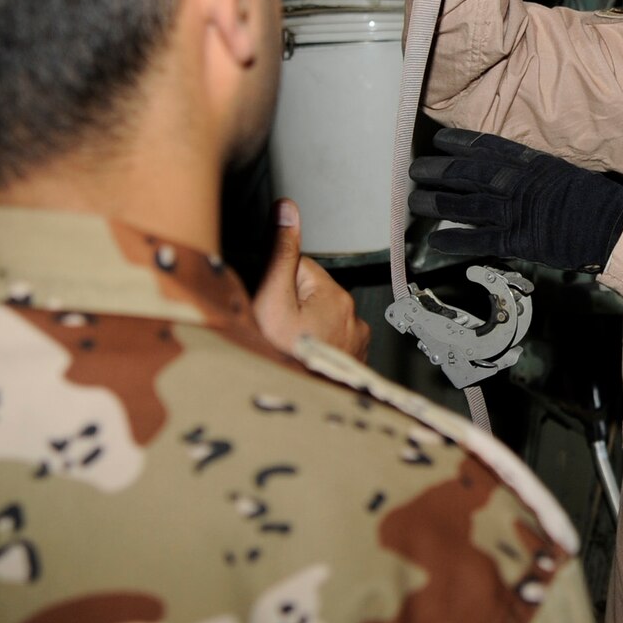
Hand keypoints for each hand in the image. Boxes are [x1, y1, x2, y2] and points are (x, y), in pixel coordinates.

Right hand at [252, 199, 371, 358]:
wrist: (295, 414)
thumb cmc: (279, 360)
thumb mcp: (271, 299)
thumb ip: (280, 252)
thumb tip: (286, 208)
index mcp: (336, 296)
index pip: (299, 267)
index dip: (276, 284)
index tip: (267, 307)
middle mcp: (354, 317)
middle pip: (308, 295)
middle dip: (288, 309)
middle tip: (273, 335)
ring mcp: (355, 345)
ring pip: (317, 322)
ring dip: (300, 333)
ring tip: (284, 353)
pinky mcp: (351, 366)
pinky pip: (326, 346)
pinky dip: (312, 352)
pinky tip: (298, 366)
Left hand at [409, 128, 622, 271]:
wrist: (618, 228)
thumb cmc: (602, 203)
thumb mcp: (569, 176)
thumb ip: (542, 176)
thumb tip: (523, 176)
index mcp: (535, 164)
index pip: (490, 147)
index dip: (462, 142)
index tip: (441, 139)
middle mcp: (521, 183)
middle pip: (471, 173)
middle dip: (440, 170)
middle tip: (415, 169)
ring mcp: (519, 211)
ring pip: (468, 204)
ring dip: (438, 202)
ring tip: (415, 201)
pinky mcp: (521, 239)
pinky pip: (482, 239)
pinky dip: (457, 240)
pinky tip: (436, 241)